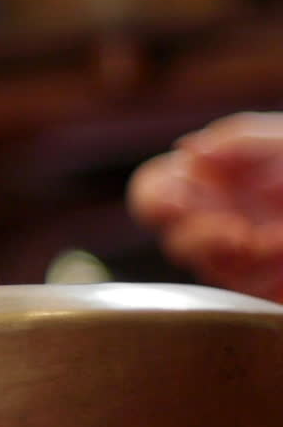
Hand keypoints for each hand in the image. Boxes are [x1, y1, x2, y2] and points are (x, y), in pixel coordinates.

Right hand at [130, 113, 282, 299]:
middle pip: (171, 234)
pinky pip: (238, 287)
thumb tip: (188, 151)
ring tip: (271, 242)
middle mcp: (220, 216)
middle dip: (198, 233)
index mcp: (217, 177)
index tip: (178, 199)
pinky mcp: (260, 285)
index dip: (157, 196)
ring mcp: (241, 255)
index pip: (156, 190)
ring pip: (202, 265)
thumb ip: (240, 139)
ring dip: (233, 254)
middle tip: (233, 231)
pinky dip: (256, 273)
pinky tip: (280, 255)